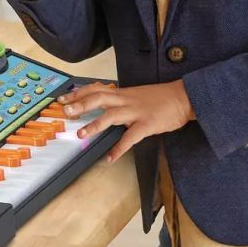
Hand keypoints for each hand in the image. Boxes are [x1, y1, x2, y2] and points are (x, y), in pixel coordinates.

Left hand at [59, 81, 195, 162]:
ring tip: (81, 134)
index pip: (96, 89)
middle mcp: (126, 100)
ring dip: (94, 124)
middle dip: (80, 104)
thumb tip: (106, 107)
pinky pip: (130, 137)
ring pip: (110, 115)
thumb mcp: (138, 95)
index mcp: (123, 93)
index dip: (78, 93)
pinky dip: (119, 148)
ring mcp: (136, 112)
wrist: (184, 98)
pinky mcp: (147, 124)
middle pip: (99, 98)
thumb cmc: (162, 98)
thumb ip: (122, 100)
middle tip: (65, 110)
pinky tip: (110, 158)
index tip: (64, 97)